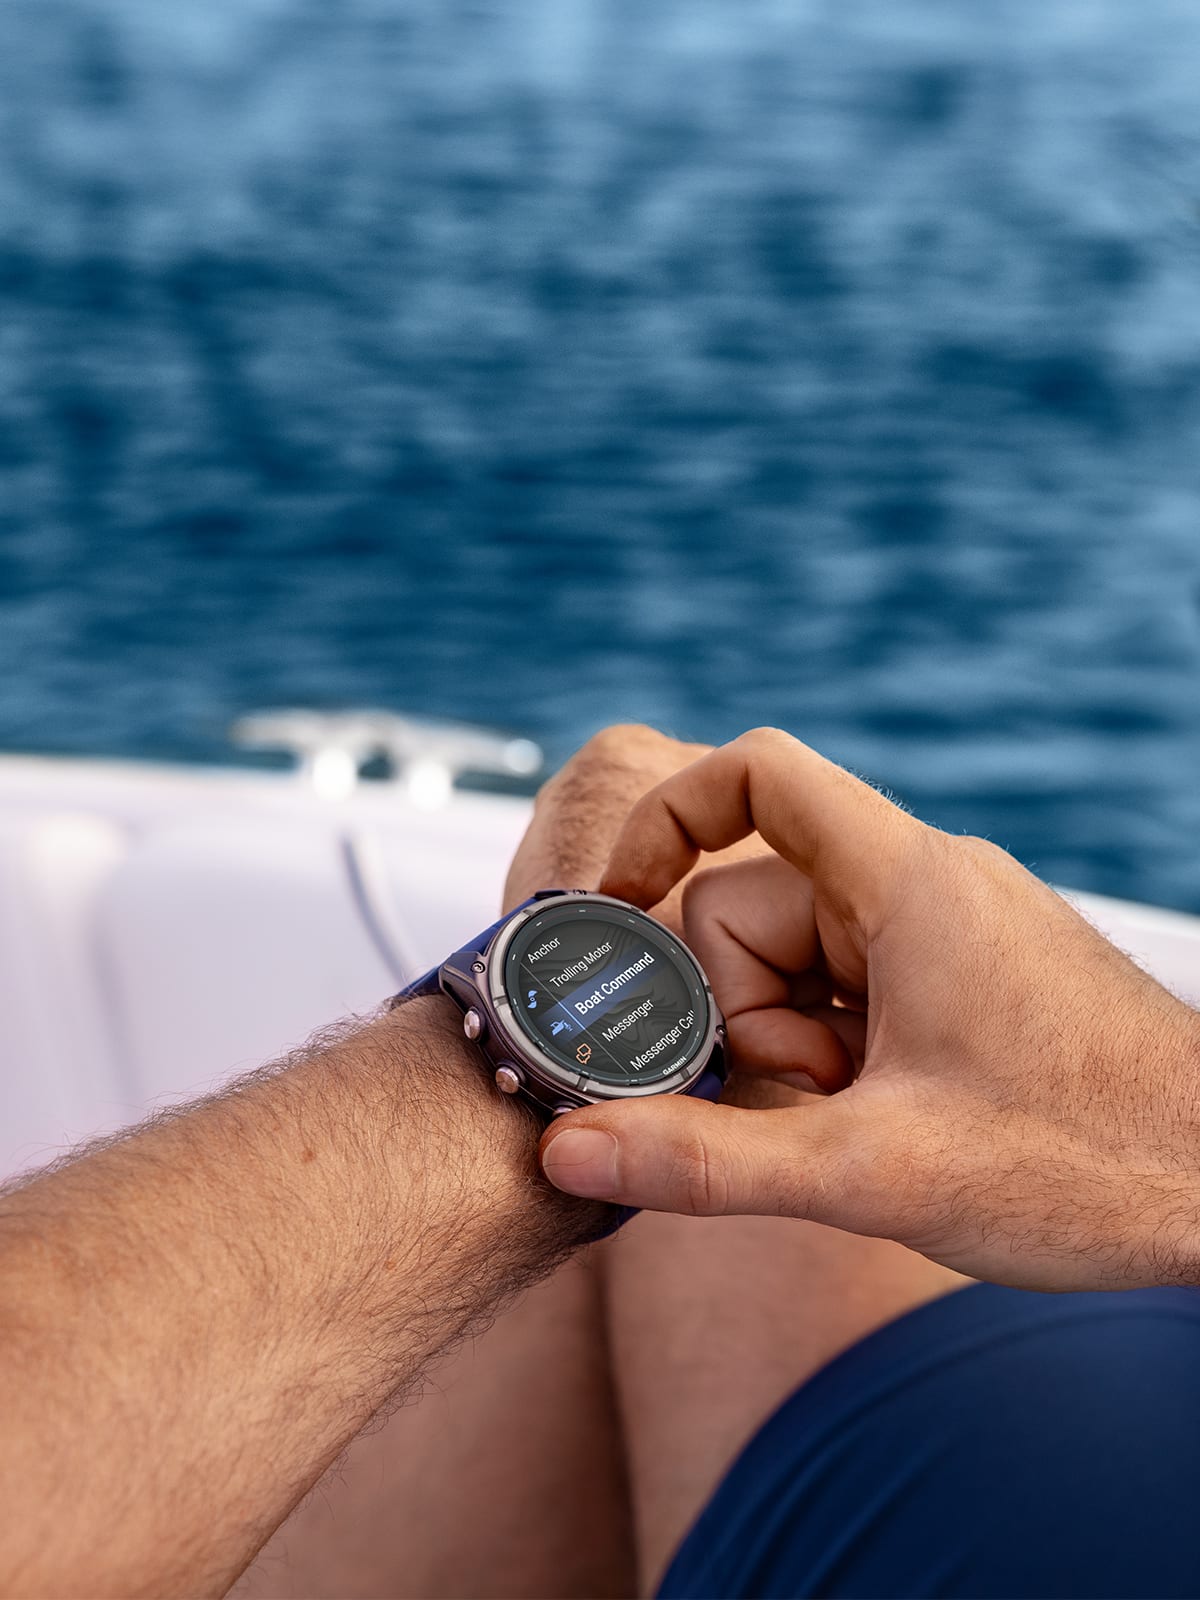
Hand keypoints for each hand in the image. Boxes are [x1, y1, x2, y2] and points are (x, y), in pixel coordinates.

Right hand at [539, 728, 1199, 1290]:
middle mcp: (926, 886)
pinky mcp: (962, 977)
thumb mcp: (871, 1174)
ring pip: (798, 955)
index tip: (617, 901)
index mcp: (907, 884)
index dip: (667, 818)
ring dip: (793, 1041)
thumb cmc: (1089, 1168)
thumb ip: (708, 1161)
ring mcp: (947, 931)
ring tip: (862, 1120)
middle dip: (748, 1010)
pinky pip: (849, 984)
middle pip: (755, 900)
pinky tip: (880, 1119)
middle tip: (812, 1095)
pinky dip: (833, 1049)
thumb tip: (571, 1151)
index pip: (759, 775)